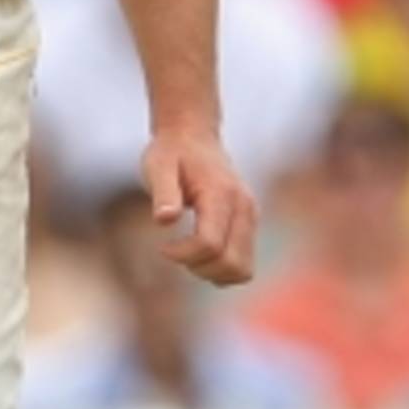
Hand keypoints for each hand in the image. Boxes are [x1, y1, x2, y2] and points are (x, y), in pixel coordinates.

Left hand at [141, 128, 256, 286]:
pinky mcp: (250, 224)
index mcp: (221, 194)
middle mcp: (244, 208)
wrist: (192, 135)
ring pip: (243, 270)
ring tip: (188, 253)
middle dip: (200, 268)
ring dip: (213, 273)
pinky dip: (222, 268)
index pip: (210, 244)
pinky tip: (199, 251)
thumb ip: (163, 192)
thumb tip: (164, 220)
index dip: (184, 255)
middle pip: (232, 264)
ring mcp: (251, 217)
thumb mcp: (157, 165)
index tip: (162, 248)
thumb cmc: (171, 152)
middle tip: (175, 252)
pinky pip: (244, 264)